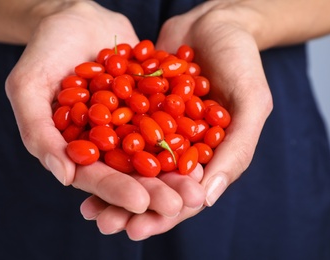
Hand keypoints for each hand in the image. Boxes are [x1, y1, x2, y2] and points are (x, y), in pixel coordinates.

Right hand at [5, 1, 205, 216]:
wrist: (77, 16)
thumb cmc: (45, 48)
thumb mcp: (28, 85)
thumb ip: (38, 131)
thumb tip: (64, 177)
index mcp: (75, 147)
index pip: (94, 176)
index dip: (116, 191)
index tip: (141, 203)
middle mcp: (105, 142)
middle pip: (131, 172)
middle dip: (157, 189)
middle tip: (183, 203)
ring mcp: (131, 124)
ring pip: (156, 153)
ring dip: (178, 171)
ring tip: (200, 185)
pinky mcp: (151, 104)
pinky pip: (171, 120)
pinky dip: (189, 133)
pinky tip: (209, 145)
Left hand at [79, 1, 272, 239]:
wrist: (213, 20)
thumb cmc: (240, 58)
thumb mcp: (250, 100)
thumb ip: (237, 148)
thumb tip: (207, 199)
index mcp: (209, 155)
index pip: (185, 195)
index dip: (163, 215)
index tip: (136, 230)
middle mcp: (181, 147)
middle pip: (153, 186)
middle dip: (128, 208)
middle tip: (102, 224)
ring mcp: (157, 129)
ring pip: (131, 165)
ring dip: (109, 186)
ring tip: (86, 207)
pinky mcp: (138, 109)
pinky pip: (117, 131)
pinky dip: (100, 147)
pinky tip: (79, 160)